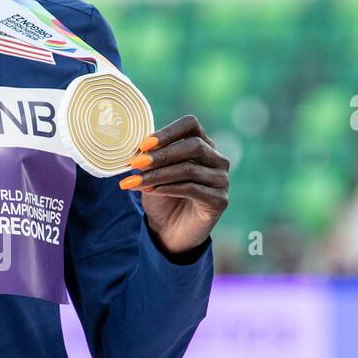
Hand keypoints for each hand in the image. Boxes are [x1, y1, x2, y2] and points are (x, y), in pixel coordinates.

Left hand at [119, 114, 228, 255]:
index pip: (191, 125)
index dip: (168, 132)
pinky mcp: (220, 200)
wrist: (170, 231)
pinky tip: (151, 191)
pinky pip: (192, 189)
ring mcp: (221, 180)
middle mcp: (217, 159)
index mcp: (203, 145)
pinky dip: (168, 188)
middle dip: (162, 154)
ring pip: (189, 169)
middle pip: (194, 145)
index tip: (144, 144)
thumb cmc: (162, 198)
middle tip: (136, 163)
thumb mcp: (152, 174)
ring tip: (136, 181)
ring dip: (159, 174)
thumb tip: (139, 149)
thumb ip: (150, 158)